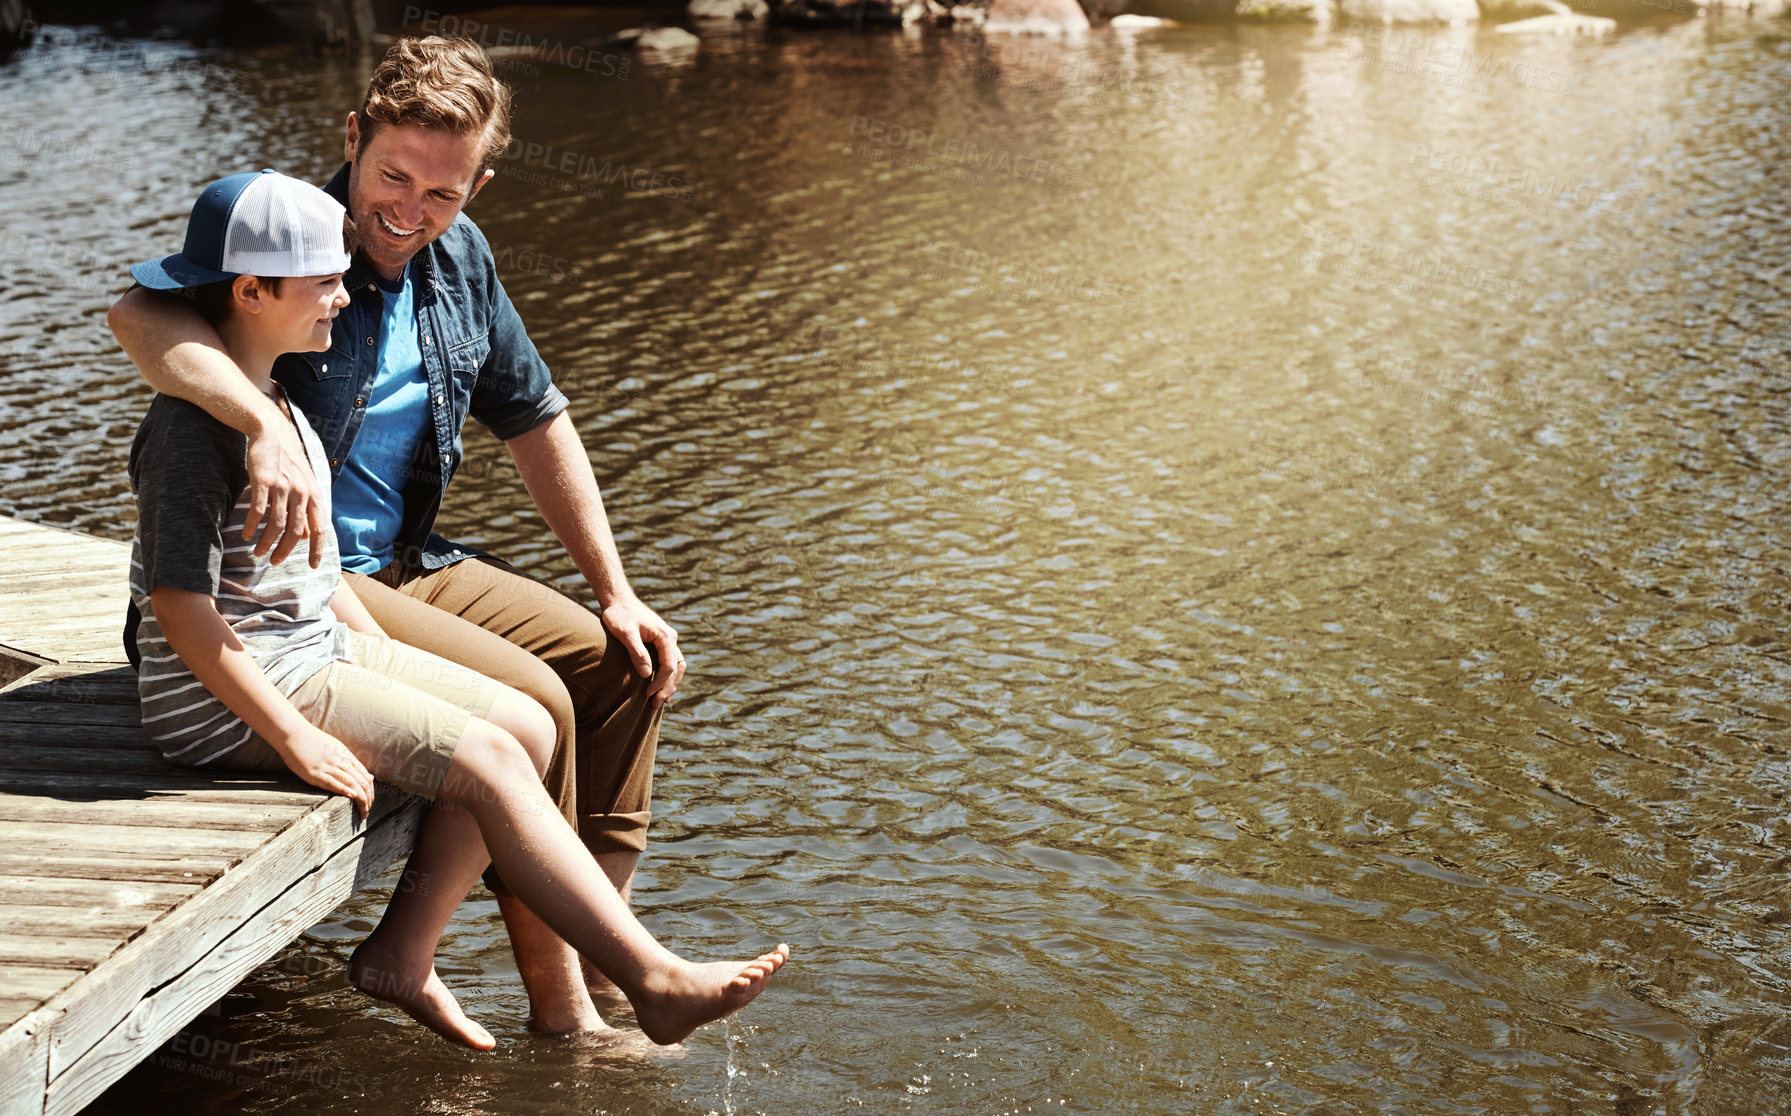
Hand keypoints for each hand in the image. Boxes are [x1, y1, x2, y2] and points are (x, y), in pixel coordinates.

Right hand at [243, 419, 326, 568]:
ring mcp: (283, 487)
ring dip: (266, 543)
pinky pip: (258, 510)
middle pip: (296, 531)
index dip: (317, 549)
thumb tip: (307, 537)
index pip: (319, 528)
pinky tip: (246, 535)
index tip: (314, 566)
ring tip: (258, 553)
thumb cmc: (288, 464)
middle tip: (274, 562)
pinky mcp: (264, 481)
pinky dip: (252, 526)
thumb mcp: (303, 486)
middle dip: (285, 551)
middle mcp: (302, 492)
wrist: (272, 434)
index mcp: (314, 495)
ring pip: (276, 525)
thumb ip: (306, 511)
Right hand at [273, 724, 375, 818]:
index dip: (370, 791)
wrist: (293, 734)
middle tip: (367, 813)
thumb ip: (349, 761)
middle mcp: (340, 762)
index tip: (370, 803)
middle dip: (367, 799)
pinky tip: (352, 797)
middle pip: (361, 782)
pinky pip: (332, 781)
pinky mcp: (315, 772)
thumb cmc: (313, 741)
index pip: (365, 776)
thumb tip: (364, 774)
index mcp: (346, 756)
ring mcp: (328, 767)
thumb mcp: (335, 748)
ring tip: (363, 812)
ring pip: (351, 783)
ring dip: (360, 799)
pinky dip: (344, 789)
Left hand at [601, 596, 684, 705]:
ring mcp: (667, 640)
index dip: (660, 682)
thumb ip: (636, 652)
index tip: (648, 694)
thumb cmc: (619, 615)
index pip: (669, 665)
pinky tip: (659, 687)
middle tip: (655, 704)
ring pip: (676, 666)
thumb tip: (646, 674)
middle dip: (668, 688)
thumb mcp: (625, 632)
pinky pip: (670, 662)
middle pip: (676, 668)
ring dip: (670, 684)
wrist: (618, 600)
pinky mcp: (660, 643)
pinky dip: (668, 676)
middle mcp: (670, 638)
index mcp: (665, 636)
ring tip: (661, 700)